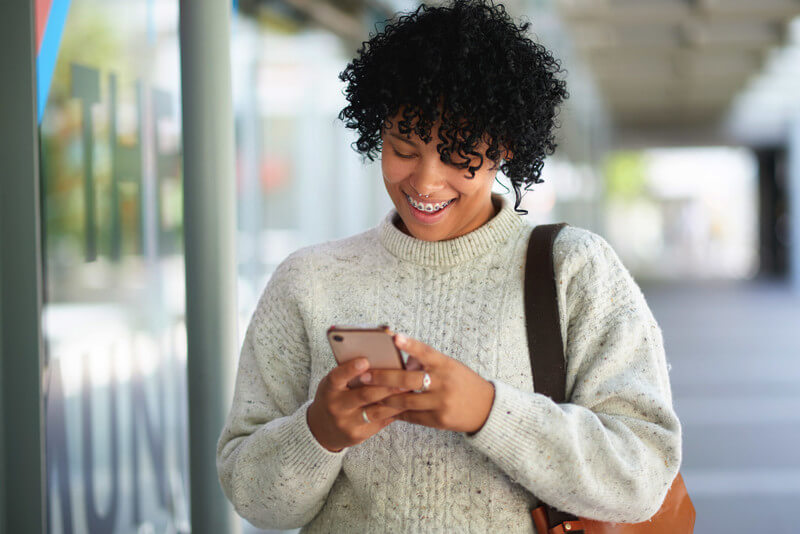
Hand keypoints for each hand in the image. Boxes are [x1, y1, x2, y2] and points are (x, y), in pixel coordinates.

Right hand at [307, 357, 405, 451]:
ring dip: (395, 400)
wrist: (321, 429)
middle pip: (364, 395)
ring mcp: (346, 423)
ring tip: (410, 390)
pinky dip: (394, 412)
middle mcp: (335, 406)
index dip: (350, 369)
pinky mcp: (357, 435)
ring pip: (376, 411)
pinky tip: (405, 404)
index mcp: (329, 389)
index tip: (365, 360)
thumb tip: (379, 358)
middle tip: (404, 377)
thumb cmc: (334, 397)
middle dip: (386, 386)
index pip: (338, 377)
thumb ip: (350, 374)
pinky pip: (380, 422)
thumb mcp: (334, 384)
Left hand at [362, 333, 495, 433]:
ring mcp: (441, 403)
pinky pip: (412, 417)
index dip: (410, 345)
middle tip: (364, 376)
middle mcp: (444, 383)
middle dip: (383, 378)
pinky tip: (383, 410)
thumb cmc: (463, 382)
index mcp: (446, 365)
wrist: (487, 408)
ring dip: (384, 399)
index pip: (426, 352)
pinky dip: (397, 413)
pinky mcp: (439, 420)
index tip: (394, 337)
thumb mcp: (450, 367)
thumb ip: (428, 363)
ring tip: (367, 396)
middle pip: (409, 380)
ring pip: (406, 401)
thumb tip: (402, 359)